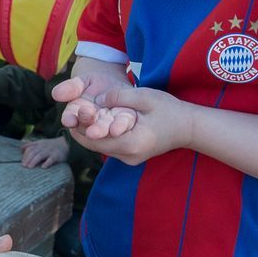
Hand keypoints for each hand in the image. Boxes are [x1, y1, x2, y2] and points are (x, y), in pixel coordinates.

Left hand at [20, 136, 70, 167]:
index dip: (25, 155)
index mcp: (39, 144)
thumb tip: (21, 148)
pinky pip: (52, 159)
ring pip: (40, 155)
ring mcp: (50, 151)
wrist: (66, 143)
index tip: (22, 162)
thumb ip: (31, 145)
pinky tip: (43, 167)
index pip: (30, 148)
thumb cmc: (51, 145)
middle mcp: (44, 147)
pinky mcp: (57, 156)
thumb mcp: (41, 142)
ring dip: (34, 161)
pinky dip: (47, 163)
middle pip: (33, 152)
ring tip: (30, 167)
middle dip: (28, 159)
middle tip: (24, 166)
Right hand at [50, 75, 132, 142]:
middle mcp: (91, 123)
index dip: (69, 119)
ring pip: (106, 128)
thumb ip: (70, 88)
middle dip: (90, 125)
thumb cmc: (92, 83)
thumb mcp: (81, 82)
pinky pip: (123, 123)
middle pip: (89, 127)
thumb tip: (55, 94)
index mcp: (76, 114)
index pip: (70, 118)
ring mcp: (108, 123)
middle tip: (91, 121)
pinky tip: (119, 127)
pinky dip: (121, 125)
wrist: (112, 82)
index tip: (69, 119)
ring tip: (111, 130)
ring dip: (107, 129)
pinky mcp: (125, 120)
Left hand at [58, 86, 187, 165]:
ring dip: (89, 134)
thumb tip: (96, 99)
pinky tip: (94, 123)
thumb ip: (119, 97)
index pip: (95, 139)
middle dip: (81, 130)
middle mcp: (129, 156)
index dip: (79, 126)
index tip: (70, 112)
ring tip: (78, 117)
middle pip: (95, 145)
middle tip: (69, 114)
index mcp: (132, 143)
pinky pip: (109, 147)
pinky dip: (100, 136)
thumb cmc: (169, 110)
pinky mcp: (131, 157)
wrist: (188, 128)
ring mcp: (130, 159)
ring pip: (101, 147)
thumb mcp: (145, 96)